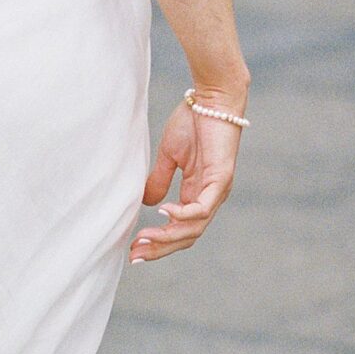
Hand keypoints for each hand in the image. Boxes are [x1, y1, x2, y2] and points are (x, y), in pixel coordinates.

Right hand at [130, 86, 246, 263]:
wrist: (212, 98)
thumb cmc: (193, 121)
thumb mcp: (170, 157)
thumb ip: (159, 180)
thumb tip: (147, 203)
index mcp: (198, 194)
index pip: (179, 229)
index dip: (158, 242)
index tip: (133, 249)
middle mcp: (210, 197)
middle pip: (186, 236)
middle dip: (159, 248)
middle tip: (135, 255)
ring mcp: (217, 190)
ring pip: (194, 228)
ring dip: (168, 237)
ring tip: (144, 238)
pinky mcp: (221, 178)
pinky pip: (202, 207)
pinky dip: (183, 215)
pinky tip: (163, 212)